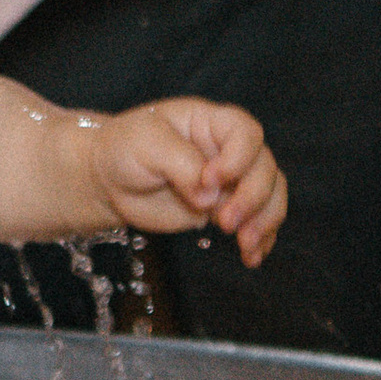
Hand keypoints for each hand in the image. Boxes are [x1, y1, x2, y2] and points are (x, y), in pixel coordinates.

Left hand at [96, 99, 285, 264]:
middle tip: (224, 222)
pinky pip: (257, 221)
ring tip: (246, 245)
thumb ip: (181, 163)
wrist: (110, 180)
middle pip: (264, 168)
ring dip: (264, 221)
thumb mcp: (145, 144)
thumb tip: (211, 195)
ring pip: (270, 195)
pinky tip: (252, 257)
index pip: (246, 133)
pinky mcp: (226, 208)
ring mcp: (230, 180)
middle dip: (252, 197)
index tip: (210, 179)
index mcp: (211, 122)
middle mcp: (228, 149)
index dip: (238, 158)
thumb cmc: (124, 149)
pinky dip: (261, 239)